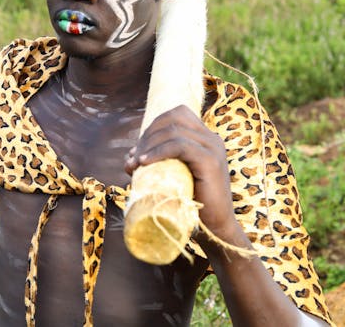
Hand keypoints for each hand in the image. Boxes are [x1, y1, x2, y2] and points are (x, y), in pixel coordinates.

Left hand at [125, 105, 238, 242]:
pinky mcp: (211, 161)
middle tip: (133, 159)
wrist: (214, 229)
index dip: (153, 126)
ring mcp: (213, 148)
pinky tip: (144, 162)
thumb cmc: (191, 204)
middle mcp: (212, 139)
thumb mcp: (171, 176)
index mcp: (205, 138)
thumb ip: (156, 163)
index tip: (138, 151)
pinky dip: (158, 151)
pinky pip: (180, 145)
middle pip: (173, 118)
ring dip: (148, 144)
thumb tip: (129, 157)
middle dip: (147, 135)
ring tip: (135, 164)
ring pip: (174, 130)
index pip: (177, 114)